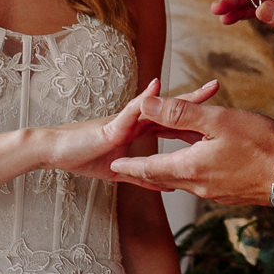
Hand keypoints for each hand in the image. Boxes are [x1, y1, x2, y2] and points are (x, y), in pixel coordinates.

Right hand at [41, 78, 218, 179]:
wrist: (56, 152)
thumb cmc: (84, 157)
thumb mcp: (120, 172)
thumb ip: (144, 176)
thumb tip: (168, 186)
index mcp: (139, 130)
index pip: (172, 120)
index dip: (193, 115)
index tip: (217, 110)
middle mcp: (135, 122)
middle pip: (169, 109)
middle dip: (193, 100)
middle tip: (216, 87)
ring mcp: (123, 121)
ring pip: (154, 107)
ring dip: (177, 99)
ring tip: (198, 91)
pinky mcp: (110, 126)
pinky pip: (129, 114)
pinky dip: (143, 103)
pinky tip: (155, 91)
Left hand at [108, 96, 273, 205]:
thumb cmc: (259, 143)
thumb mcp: (216, 120)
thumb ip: (178, 113)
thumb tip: (146, 104)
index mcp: (189, 167)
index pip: (149, 169)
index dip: (130, 167)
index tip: (114, 167)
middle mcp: (198, 185)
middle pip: (163, 178)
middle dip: (144, 171)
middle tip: (128, 168)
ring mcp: (215, 192)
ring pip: (182, 180)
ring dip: (168, 170)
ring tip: (158, 162)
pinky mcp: (230, 193)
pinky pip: (201, 182)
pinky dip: (190, 172)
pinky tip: (197, 161)